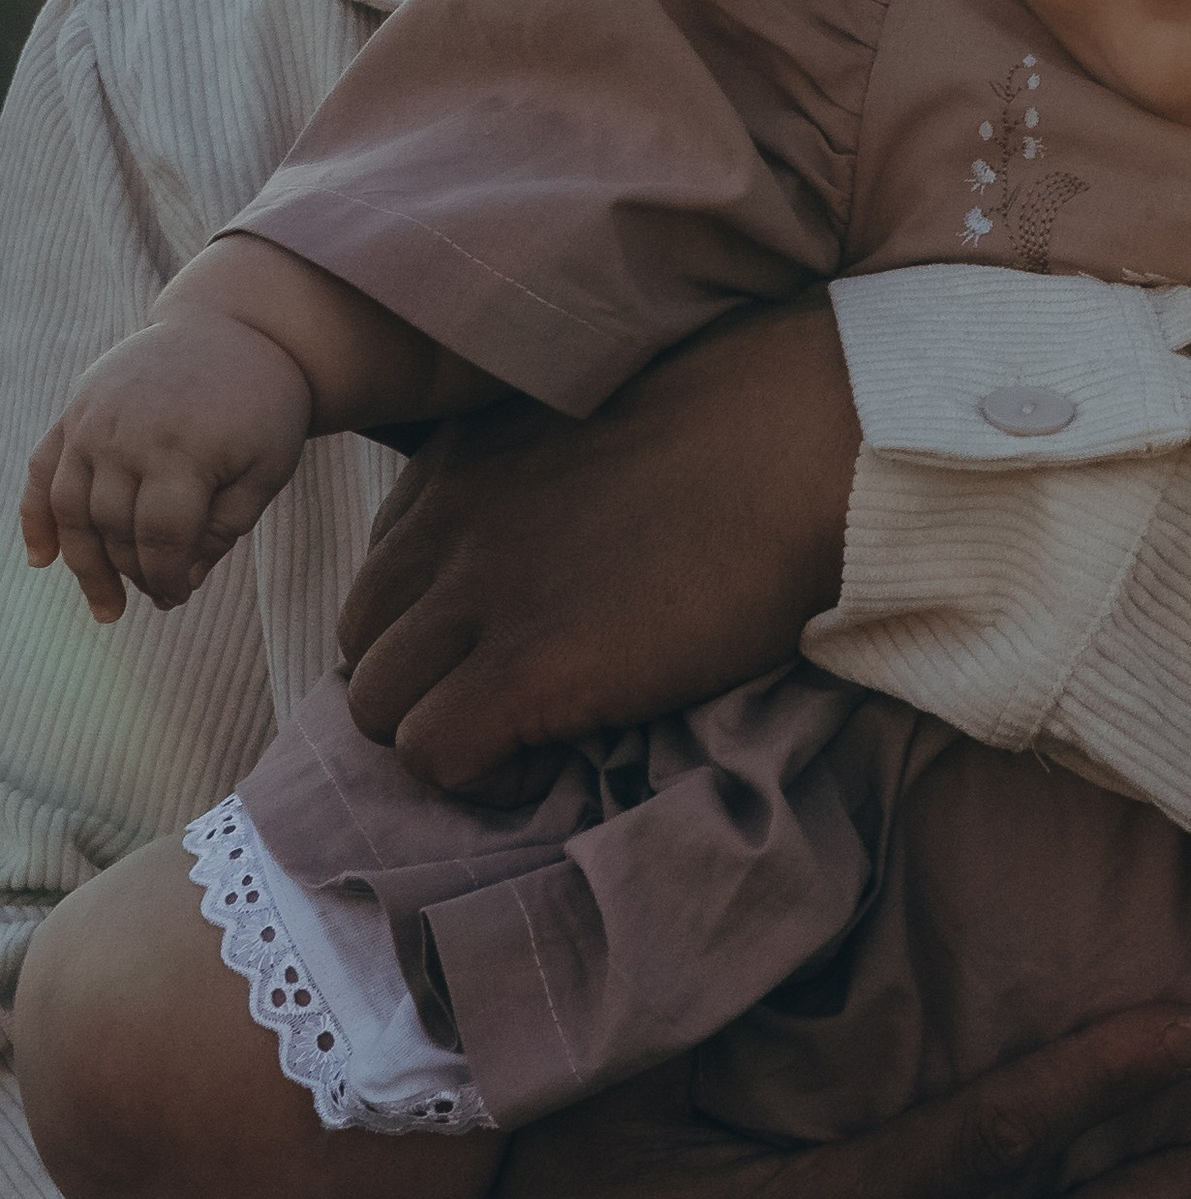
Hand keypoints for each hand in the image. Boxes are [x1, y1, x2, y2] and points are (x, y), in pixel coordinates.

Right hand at [20, 320, 312, 618]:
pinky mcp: (76, 408)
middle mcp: (128, 433)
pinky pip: (41, 468)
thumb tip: (180, 582)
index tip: (177, 598)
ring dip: (83, 564)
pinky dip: (34, 516)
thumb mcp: (268, 466)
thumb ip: (226, 527)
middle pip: (114, 528)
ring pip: (71, 509)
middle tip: (156, 596)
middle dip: (134, 573)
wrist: (233, 325)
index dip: (166, 578)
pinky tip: (44, 559)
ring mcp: (94, 419)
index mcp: (185, 448)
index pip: (161, 538)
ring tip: (106, 605)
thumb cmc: (260, 404)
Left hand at [340, 291, 854, 792]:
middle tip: (514, 701)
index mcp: (469, 457)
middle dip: (426, 683)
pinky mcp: (527, 667)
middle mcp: (452, 520)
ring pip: (378, 705)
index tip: (508, 641)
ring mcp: (482, 593)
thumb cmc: (758, 420)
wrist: (817, 436)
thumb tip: (569, 530)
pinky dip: (481, 779)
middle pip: (365, 641)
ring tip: (533, 735)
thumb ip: (552, 471)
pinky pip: (436, 755)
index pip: (386, 570)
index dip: (437, 623)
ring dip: (446, 731)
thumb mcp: (610, 422)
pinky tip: (551, 763)